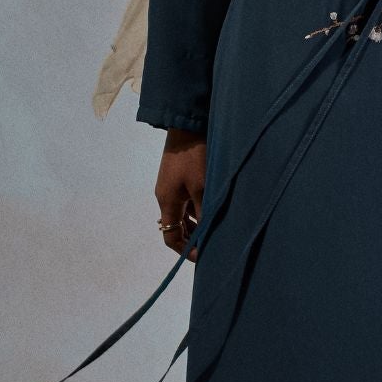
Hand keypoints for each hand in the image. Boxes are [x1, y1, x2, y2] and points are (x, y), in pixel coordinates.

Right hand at [155, 127, 206, 260]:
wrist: (186, 125)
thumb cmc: (194, 157)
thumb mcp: (202, 187)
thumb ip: (204, 212)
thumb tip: (208, 235)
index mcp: (167, 202)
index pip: (170, 237)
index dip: (185, 250)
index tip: (203, 256)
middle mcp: (166, 196)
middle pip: (176, 227)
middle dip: (192, 238)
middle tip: (213, 243)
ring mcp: (171, 186)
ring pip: (183, 213)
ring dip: (197, 222)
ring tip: (216, 227)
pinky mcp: (178, 176)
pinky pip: (186, 200)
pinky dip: (197, 208)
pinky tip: (212, 207)